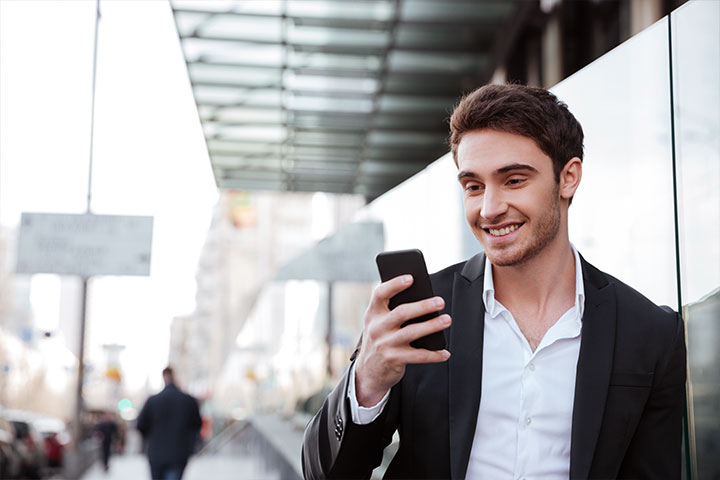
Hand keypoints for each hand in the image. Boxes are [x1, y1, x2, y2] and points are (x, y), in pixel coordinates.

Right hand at [354, 274, 450, 406]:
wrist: (369, 371)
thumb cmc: (381, 339)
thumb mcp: (380, 323)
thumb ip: (393, 310)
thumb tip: (425, 300)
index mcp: (373, 313)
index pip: (380, 294)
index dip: (394, 284)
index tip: (411, 278)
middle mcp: (376, 327)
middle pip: (402, 312)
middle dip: (423, 306)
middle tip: (440, 301)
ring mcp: (384, 344)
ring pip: (411, 332)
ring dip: (432, 326)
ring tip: (446, 319)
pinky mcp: (393, 359)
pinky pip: (417, 356)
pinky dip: (434, 354)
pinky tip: (444, 352)